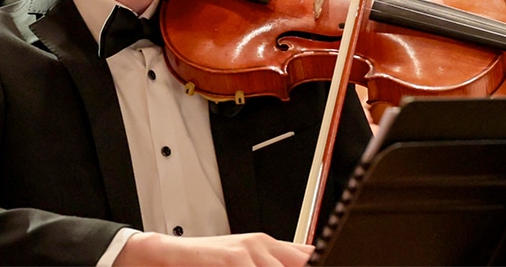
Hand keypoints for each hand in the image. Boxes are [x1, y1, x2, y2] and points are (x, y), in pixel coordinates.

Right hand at [115, 231, 313, 266]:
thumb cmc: (208, 262)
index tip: (333, 260)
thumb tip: (307, 259)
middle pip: (301, 261)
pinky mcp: (235, 258)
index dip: (320, 261)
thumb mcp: (246, 262)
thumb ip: (274, 261)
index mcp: (270, 244)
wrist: (172, 255)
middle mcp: (263, 243)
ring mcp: (249, 249)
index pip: (308, 255)